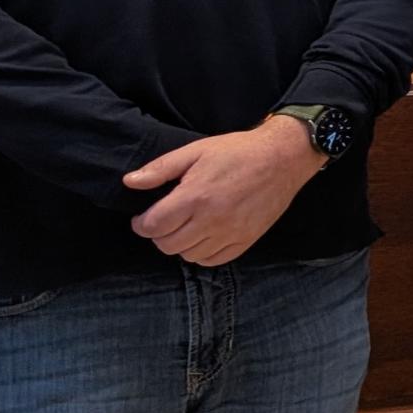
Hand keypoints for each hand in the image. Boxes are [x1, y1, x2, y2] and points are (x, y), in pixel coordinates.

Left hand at [124, 118, 324, 266]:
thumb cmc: (237, 151)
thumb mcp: (195, 151)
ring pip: (189, 256)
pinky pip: (214, 260)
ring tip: (185, 227)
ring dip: (180, 244)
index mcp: (195, 197)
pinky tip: (203, 237)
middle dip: (158, 234)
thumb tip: (130, 182)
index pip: (153, 227)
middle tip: (164, 221)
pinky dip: (202, 254)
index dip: (140, 225)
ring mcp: (231, 233)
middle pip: (168, 245)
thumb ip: (160, 169)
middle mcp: (211, 220)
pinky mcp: (246, 240)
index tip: (142, 218)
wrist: (283, 158)